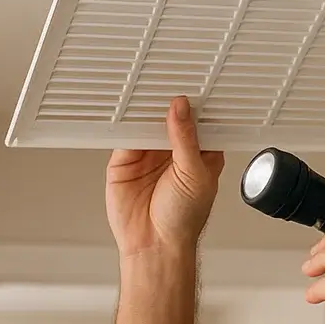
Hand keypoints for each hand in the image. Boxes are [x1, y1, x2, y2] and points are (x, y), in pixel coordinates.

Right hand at [106, 96, 224, 259]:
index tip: (194, 81)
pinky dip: (124, 123)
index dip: (197, 103)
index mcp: (201, 152)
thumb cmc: (184, 219)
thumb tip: (181, 108)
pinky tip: (127, 113)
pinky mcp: (125, 159)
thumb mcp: (194, 174)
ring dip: (145, 109)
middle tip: (166, 79)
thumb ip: (186, 139)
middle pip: (170, 116)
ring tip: (146, 91)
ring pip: (146, 122)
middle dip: (168, 100)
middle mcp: (174, 150)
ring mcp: (149, 153)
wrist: (153, 245)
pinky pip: (123, 134)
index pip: (200, 120)